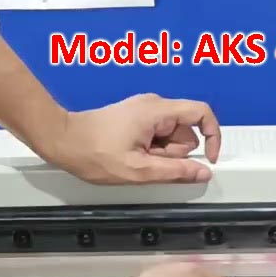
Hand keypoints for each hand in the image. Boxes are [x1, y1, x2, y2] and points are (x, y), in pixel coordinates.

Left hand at [47, 93, 222, 183]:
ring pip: (171, 134)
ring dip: (161, 153)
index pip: (202, 113)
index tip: (208, 158)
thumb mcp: (138, 170)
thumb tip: (202, 172)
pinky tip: (132, 155)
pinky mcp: (136, 116)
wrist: (62, 140)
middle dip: (175, 152)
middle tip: (149, 163)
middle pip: (186, 129)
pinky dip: (151, 149)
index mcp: (157, 111)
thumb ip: (174, 171)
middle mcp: (153, 104)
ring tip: (136, 159)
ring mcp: (144, 109)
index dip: (213, 136)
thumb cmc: (92, 152)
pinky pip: (157, 134)